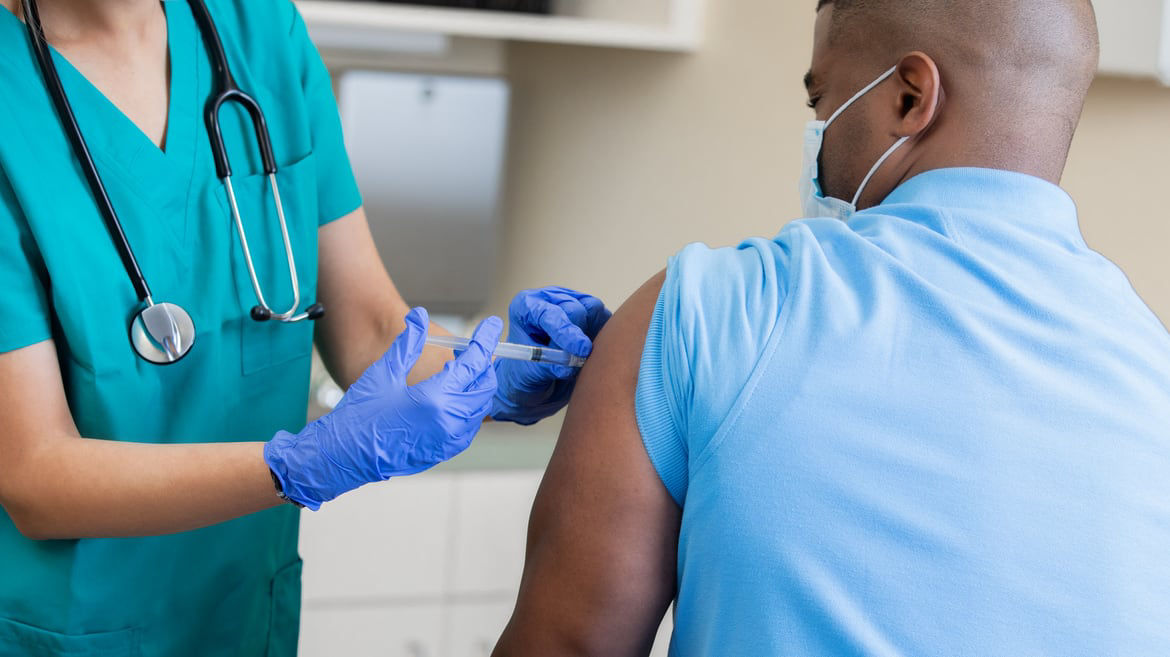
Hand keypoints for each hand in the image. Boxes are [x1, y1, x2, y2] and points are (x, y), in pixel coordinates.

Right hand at [265, 307, 501, 509]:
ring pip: (480, 406)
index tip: (492, 325)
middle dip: (482, 364)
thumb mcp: (384, 372)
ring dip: (475, 385)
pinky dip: (468, 406)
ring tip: (456, 370)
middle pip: (484, 385)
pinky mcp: (445, 450)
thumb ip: (408, 342)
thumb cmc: (361, 413)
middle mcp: (449, 420)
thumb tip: (419, 315)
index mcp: (436, 398)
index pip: (475, 363)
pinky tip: (450, 395)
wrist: (346, 455)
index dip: (486, 340)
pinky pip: (469, 424)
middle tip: (467, 349)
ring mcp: (449, 439)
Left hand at [491, 287, 611, 425]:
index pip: (549, 313)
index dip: (566, 332)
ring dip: (591, 333)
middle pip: (574, 309)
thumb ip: (549, 366)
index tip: (581, 350)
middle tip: (578, 359)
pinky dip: (602, 333)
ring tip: (579, 354)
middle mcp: (549, 298)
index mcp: (526, 306)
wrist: (537, 378)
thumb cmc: (526, 371)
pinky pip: (604, 316)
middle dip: (578, 336)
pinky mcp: (589, 309)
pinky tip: (591, 348)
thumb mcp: (530, 373)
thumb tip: (570, 364)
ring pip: (593, 308)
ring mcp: (570, 300)